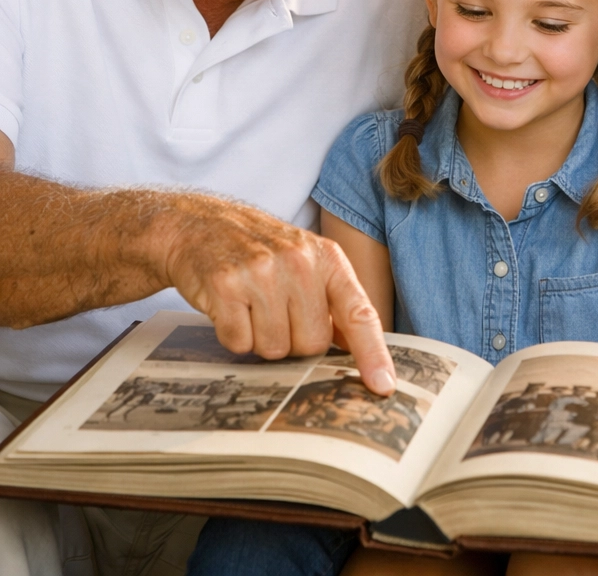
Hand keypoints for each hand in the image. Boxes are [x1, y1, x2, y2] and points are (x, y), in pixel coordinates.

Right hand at [155, 193, 396, 394]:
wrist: (201, 224)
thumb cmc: (263, 253)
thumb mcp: (308, 262)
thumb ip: (337, 303)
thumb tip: (363, 354)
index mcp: (328, 258)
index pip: (359, 312)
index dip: (373, 353)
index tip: (384, 386)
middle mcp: (299, 261)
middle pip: (312, 344)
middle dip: (294, 341)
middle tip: (276, 310)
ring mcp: (261, 271)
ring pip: (274, 349)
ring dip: (261, 338)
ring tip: (252, 305)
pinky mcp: (225, 285)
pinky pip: (239, 343)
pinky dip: (233, 335)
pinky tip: (230, 306)